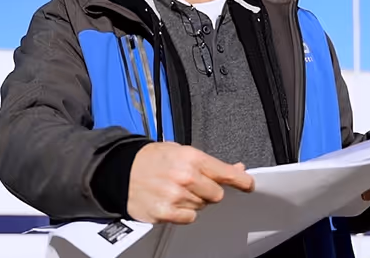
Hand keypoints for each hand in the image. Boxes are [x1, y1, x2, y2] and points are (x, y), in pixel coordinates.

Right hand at [126, 142, 253, 224]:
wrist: (120, 171)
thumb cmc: (149, 159)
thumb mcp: (180, 151)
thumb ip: (209, 163)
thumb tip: (235, 169)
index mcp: (191, 158)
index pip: (226, 174)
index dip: (241, 181)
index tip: (248, 185)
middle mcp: (185, 177)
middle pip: (216, 195)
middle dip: (208, 191)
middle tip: (192, 184)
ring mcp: (176, 196)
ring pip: (202, 207)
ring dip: (193, 201)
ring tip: (174, 190)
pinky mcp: (166, 213)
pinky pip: (189, 218)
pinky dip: (182, 213)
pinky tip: (170, 201)